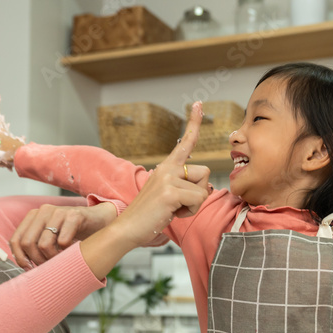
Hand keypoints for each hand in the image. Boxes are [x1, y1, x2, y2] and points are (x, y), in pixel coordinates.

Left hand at [10, 203, 117, 268]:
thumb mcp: (51, 236)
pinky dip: (66, 252)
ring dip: (52, 258)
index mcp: (34, 216)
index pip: (16, 240)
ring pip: (43, 244)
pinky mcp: (74, 215)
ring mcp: (58, 212)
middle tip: (49, 266)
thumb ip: (36, 244)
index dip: (20, 258)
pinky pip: (62, 241)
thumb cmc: (73, 232)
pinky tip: (73, 250)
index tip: (29, 268)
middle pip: (27, 243)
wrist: (100, 220)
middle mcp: (43, 211)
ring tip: (61, 259)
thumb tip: (23, 265)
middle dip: (37, 260)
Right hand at [110, 102, 211, 244]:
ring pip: (203, 189)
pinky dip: (189, 211)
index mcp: (166, 167)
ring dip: (193, 204)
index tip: (198, 103)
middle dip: (198, 192)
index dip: (194, 123)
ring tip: (173, 209)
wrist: (127, 229)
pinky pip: (198, 200)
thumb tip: (205, 187)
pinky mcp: (170, 192)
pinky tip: (172, 213)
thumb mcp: (167, 195)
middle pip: (205, 173)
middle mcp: (167, 168)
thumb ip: (183, 186)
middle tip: (178, 204)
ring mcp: (168, 178)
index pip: (185, 142)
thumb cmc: (149, 216)